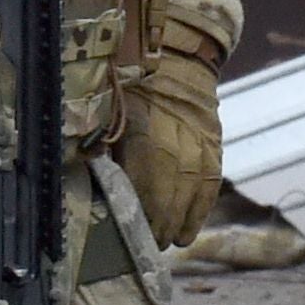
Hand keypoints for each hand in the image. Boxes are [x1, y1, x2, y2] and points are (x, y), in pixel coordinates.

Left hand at [118, 55, 222, 250]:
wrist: (176, 59)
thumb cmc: (131, 87)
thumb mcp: (108, 112)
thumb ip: (101, 148)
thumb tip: (90, 185)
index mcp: (145, 133)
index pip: (144, 183)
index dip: (139, 213)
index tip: (130, 235)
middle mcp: (177, 141)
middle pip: (170, 192)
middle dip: (160, 223)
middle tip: (148, 246)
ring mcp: (200, 143)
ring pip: (193, 190)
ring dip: (181, 221)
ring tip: (171, 242)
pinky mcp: (215, 143)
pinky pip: (211, 182)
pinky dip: (201, 208)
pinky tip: (189, 230)